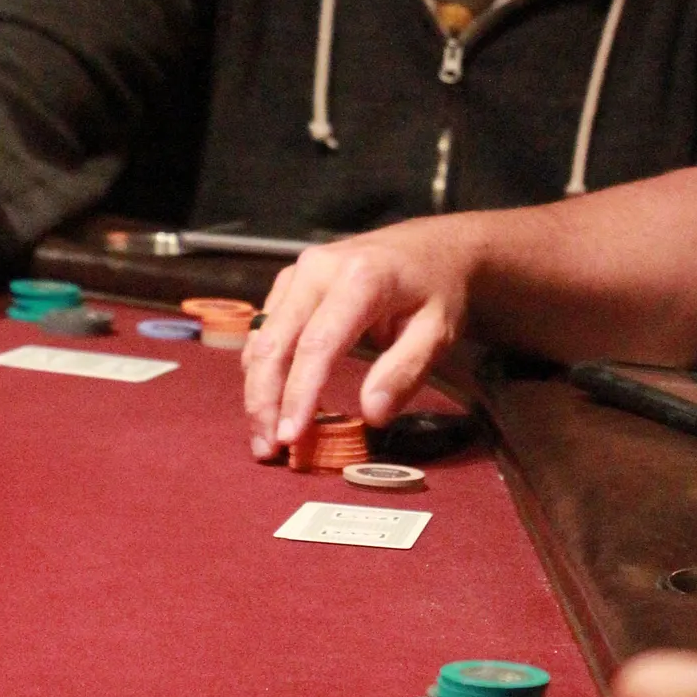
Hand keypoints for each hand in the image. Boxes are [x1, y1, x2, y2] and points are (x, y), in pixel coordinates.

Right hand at [241, 219, 476, 458]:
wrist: (433, 247)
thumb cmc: (438, 291)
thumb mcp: (438, 331)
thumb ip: (405, 371)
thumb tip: (372, 416)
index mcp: (361, 278)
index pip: (317, 345)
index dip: (299, 394)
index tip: (291, 437)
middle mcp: (319, 269)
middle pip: (276, 341)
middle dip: (265, 400)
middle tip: (268, 449)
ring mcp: (299, 272)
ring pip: (262, 337)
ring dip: (257, 389)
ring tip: (265, 436)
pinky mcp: (290, 282)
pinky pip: (265, 329)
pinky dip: (261, 369)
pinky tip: (268, 402)